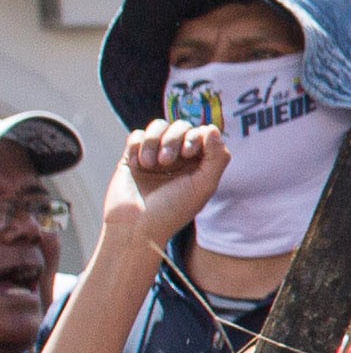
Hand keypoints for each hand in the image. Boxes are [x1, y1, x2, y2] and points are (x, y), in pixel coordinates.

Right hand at [105, 119, 223, 248]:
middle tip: (166, 161)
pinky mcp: (132, 158)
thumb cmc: (172, 210)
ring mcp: (154, 156)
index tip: (188, 153)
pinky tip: (137, 164)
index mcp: (199, 164)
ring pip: (158, 126)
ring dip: (154, 140)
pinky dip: (138, 145)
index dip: (197, 136)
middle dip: (174, 138)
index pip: (204, 133)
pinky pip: (136, 135)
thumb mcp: (203, 186)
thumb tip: (212, 128)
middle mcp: (178, 158)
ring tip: (150, 164)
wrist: (133, 226)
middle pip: (181, 126)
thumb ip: (216, 157)